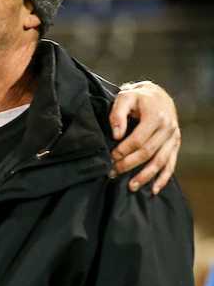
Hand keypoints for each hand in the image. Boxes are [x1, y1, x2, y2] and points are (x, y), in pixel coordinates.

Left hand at [109, 80, 179, 194]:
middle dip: (128, 165)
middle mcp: (168, 128)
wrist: (158, 96)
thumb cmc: (138, 98)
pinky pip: (171, 163)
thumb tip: (116, 135)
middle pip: (147, 152)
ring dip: (145, 176)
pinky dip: (163, 178)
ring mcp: (173, 137)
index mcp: (156, 117)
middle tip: (112, 173)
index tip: (109, 158)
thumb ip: (117, 114)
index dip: (122, 151)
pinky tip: (154, 189)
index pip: (138, 140)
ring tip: (131, 187)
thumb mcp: (124, 98)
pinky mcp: (175, 144)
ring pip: (160, 161)